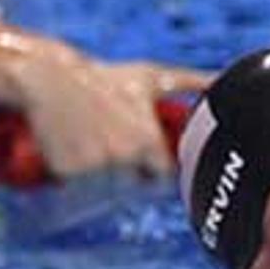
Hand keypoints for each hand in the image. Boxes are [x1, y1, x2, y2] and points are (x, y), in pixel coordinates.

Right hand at [14, 48, 210, 178]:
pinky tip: (68, 150)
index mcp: (147, 142)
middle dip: (121, 172)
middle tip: (105, 141)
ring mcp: (94, 170)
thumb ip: (192, 82)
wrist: (47, 75)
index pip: (162, 179)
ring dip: (96, 180)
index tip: (140, 156)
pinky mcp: (66, 175)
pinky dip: (70, 179)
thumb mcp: (151, 77)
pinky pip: (74, 192)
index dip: (152, 170)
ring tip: (87, 143)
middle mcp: (124, 159)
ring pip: (103, 193)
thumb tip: (223, 80)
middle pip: (131, 187)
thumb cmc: (105, 78)